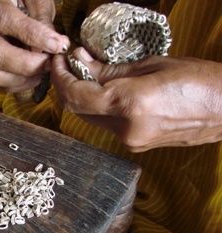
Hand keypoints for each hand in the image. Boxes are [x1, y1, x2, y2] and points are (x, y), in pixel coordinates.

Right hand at [0, 0, 69, 91]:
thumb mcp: (37, 0)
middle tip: (49, 63)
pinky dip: (14, 83)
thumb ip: (42, 20)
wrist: (12, 5)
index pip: (4, 21)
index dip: (32, 35)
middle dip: (25, 64)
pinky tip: (33, 77)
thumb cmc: (25, 1)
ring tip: (42, 72)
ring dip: (18, 78)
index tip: (56, 45)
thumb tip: (52, 46)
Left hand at [51, 48, 221, 151]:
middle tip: (68, 65)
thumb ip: (110, 69)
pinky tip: (105, 91)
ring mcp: (130, 141)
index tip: (58, 62)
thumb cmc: (199, 80)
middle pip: (79, 110)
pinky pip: (107, 124)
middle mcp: (126, 129)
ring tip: (86, 73)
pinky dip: (99, 107)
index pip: (77, 95)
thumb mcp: (151, 65)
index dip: (61, 78)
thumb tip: (81, 61)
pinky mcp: (135, 145)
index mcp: (130, 104)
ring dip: (83, 97)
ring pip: (91, 118)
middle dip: (68, 87)